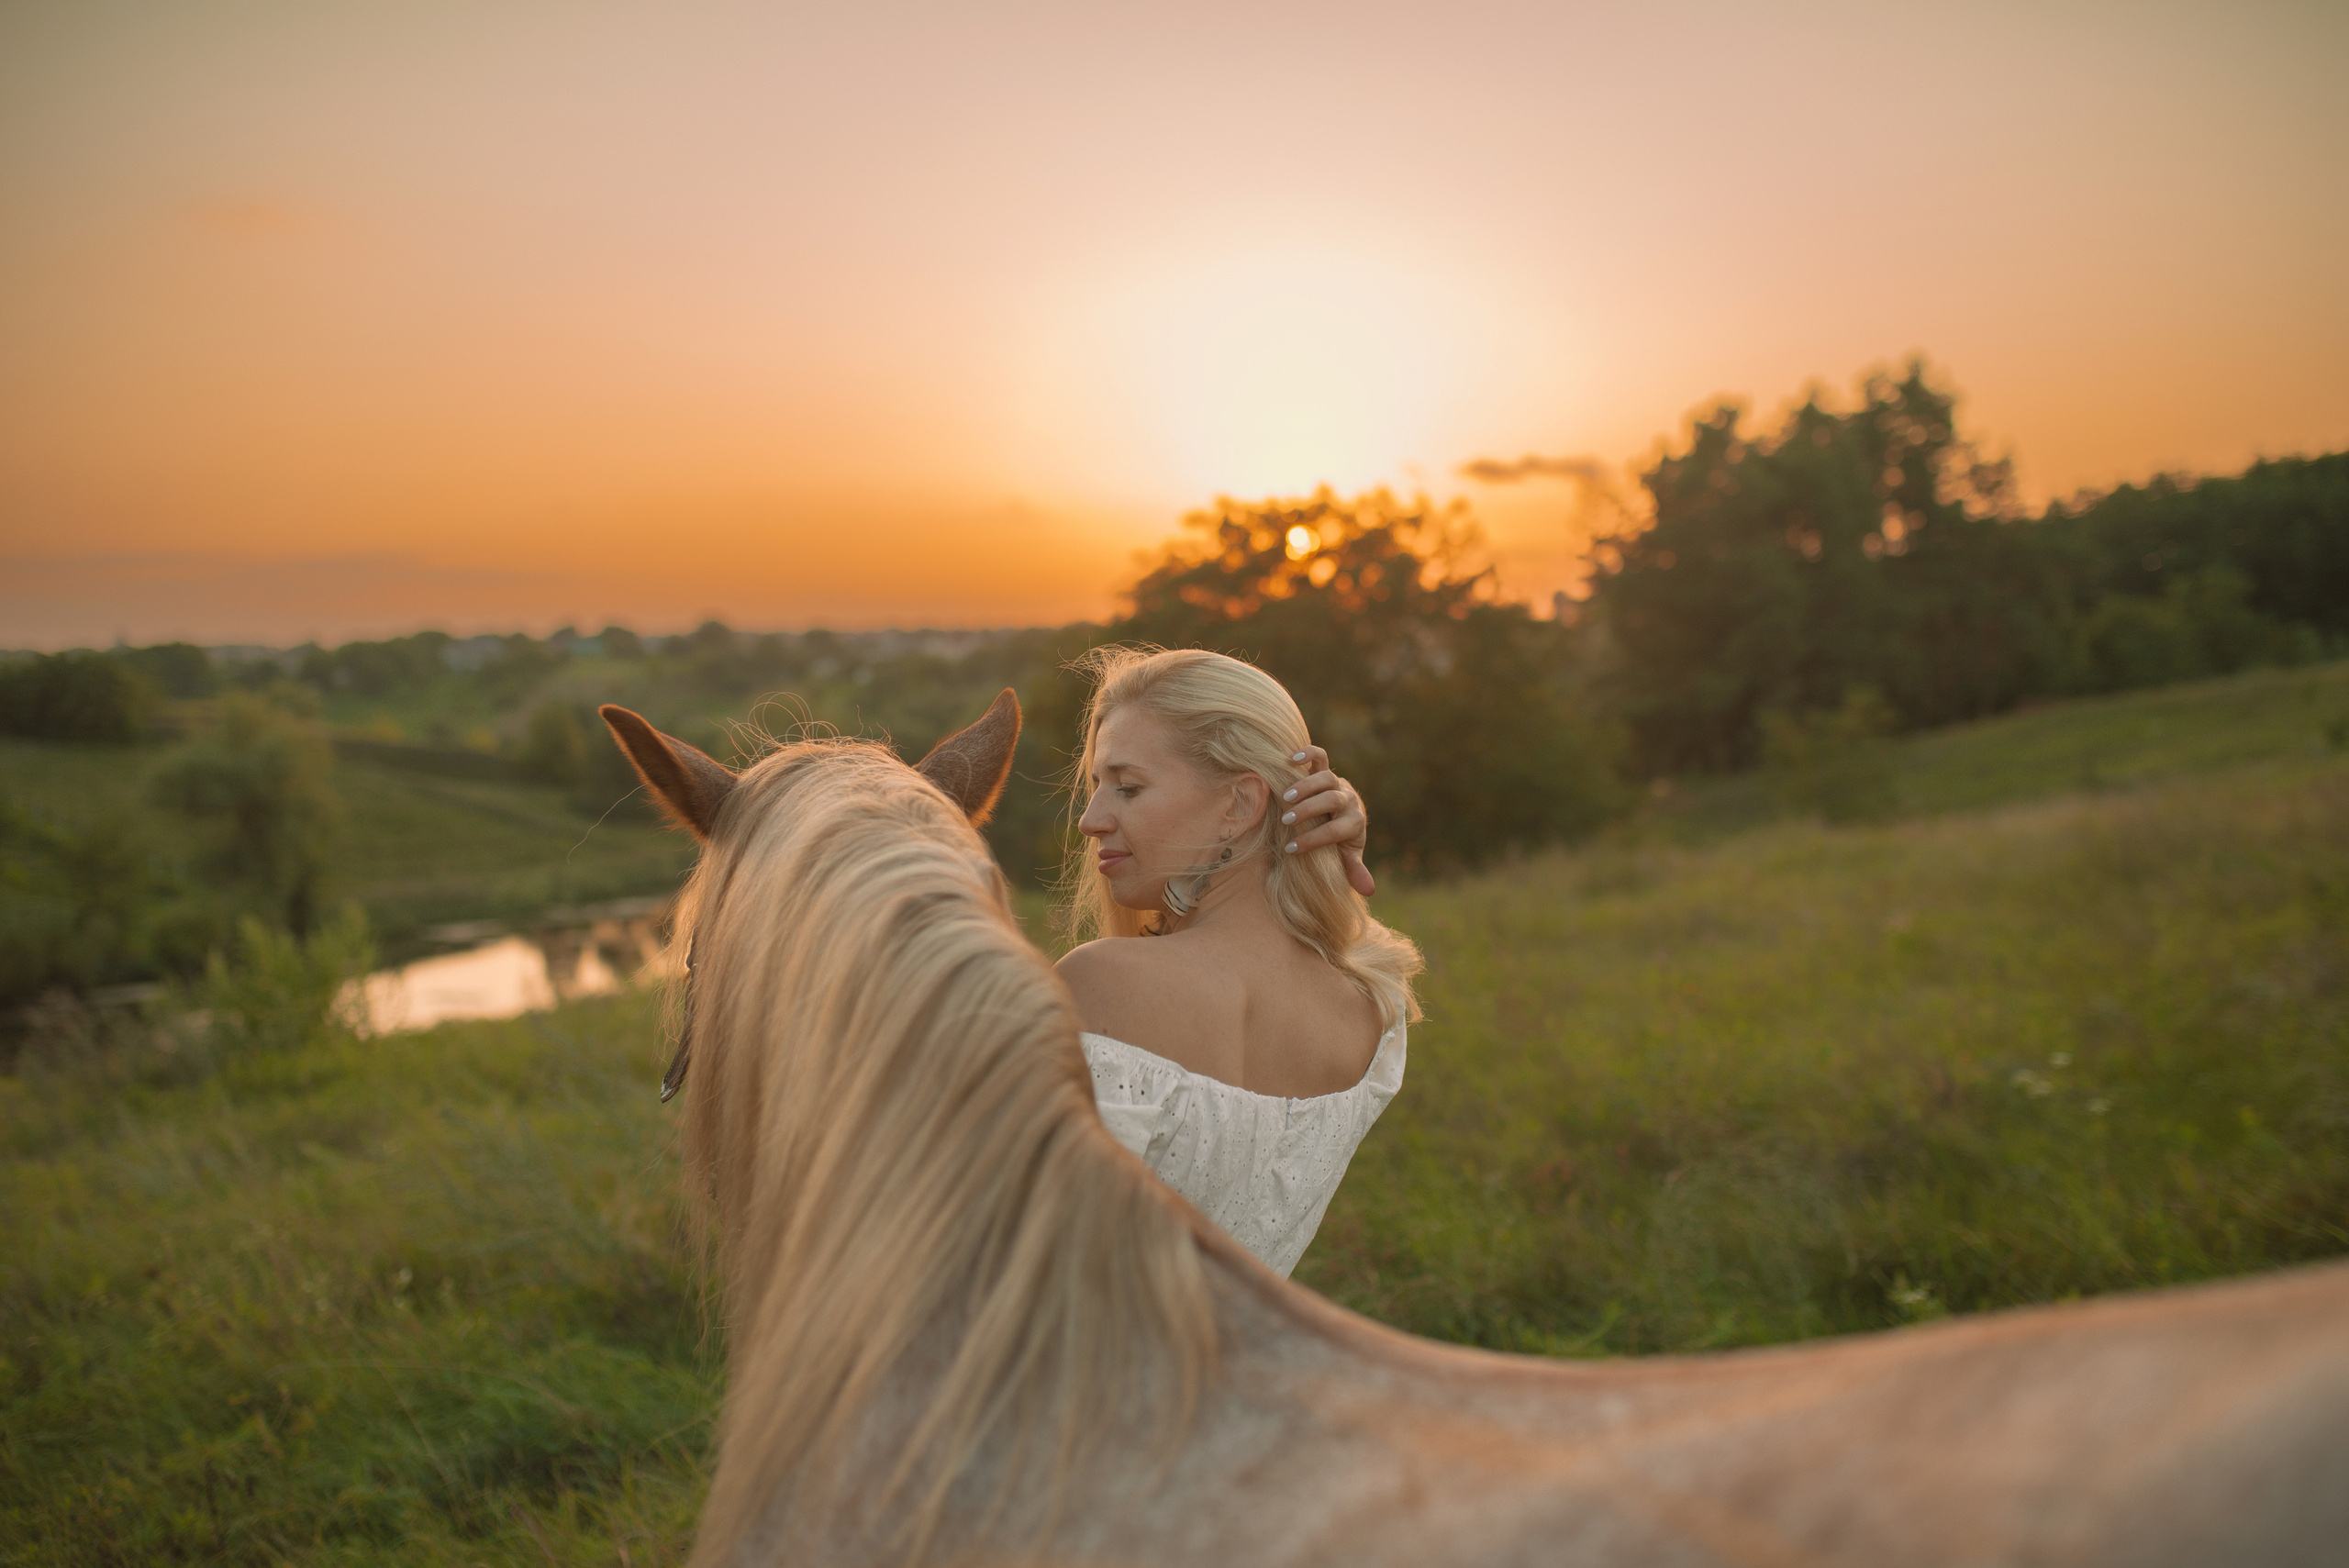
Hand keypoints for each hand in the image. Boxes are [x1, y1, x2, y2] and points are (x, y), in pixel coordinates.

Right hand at [1277, 744, 1375, 896]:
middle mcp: (1348, 800)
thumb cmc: (1342, 838)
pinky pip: (1320, 757)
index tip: (1292, 849)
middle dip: (1309, 810)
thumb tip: (1369, 890)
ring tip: (1285, 797)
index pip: (1336, 830)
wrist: (1347, 811)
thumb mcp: (1349, 855)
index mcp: (1355, 822)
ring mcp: (1337, 783)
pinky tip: (1291, 759)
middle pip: (1332, 799)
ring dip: (1306, 786)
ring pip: (1326, 777)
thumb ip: (1355, 869)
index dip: (1315, 840)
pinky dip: (1308, 754)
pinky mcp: (1326, 770)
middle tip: (1287, 821)